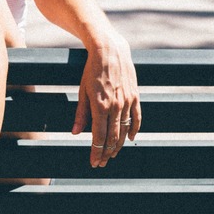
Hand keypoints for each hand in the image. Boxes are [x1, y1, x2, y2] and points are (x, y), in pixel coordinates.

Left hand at [73, 31, 140, 167]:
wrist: (109, 51)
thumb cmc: (91, 70)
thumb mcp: (82, 91)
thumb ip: (81, 113)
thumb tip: (75, 133)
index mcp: (100, 106)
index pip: (98, 136)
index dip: (96, 151)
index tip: (94, 162)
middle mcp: (115, 106)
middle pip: (112, 137)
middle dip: (106, 152)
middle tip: (102, 163)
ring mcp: (127, 102)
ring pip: (124, 130)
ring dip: (119, 145)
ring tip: (113, 154)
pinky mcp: (135, 96)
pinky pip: (137, 118)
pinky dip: (134, 130)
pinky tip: (130, 138)